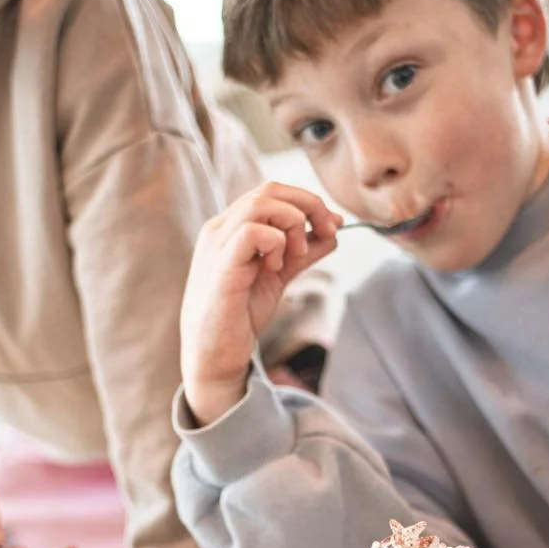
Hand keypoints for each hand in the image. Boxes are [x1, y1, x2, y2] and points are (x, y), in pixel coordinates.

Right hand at [180, 182, 341, 425]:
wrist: (214, 356)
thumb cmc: (239, 317)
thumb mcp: (278, 276)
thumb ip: (301, 252)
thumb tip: (334, 231)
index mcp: (231, 227)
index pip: (272, 193)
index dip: (308, 202)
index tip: (334, 226)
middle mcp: (220, 229)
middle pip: (269, 191)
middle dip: (309, 205)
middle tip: (329, 231)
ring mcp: (217, 246)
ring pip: (261, 205)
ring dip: (293, 224)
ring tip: (298, 255)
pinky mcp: (220, 267)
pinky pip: (251, 233)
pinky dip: (275, 243)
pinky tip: (275, 267)